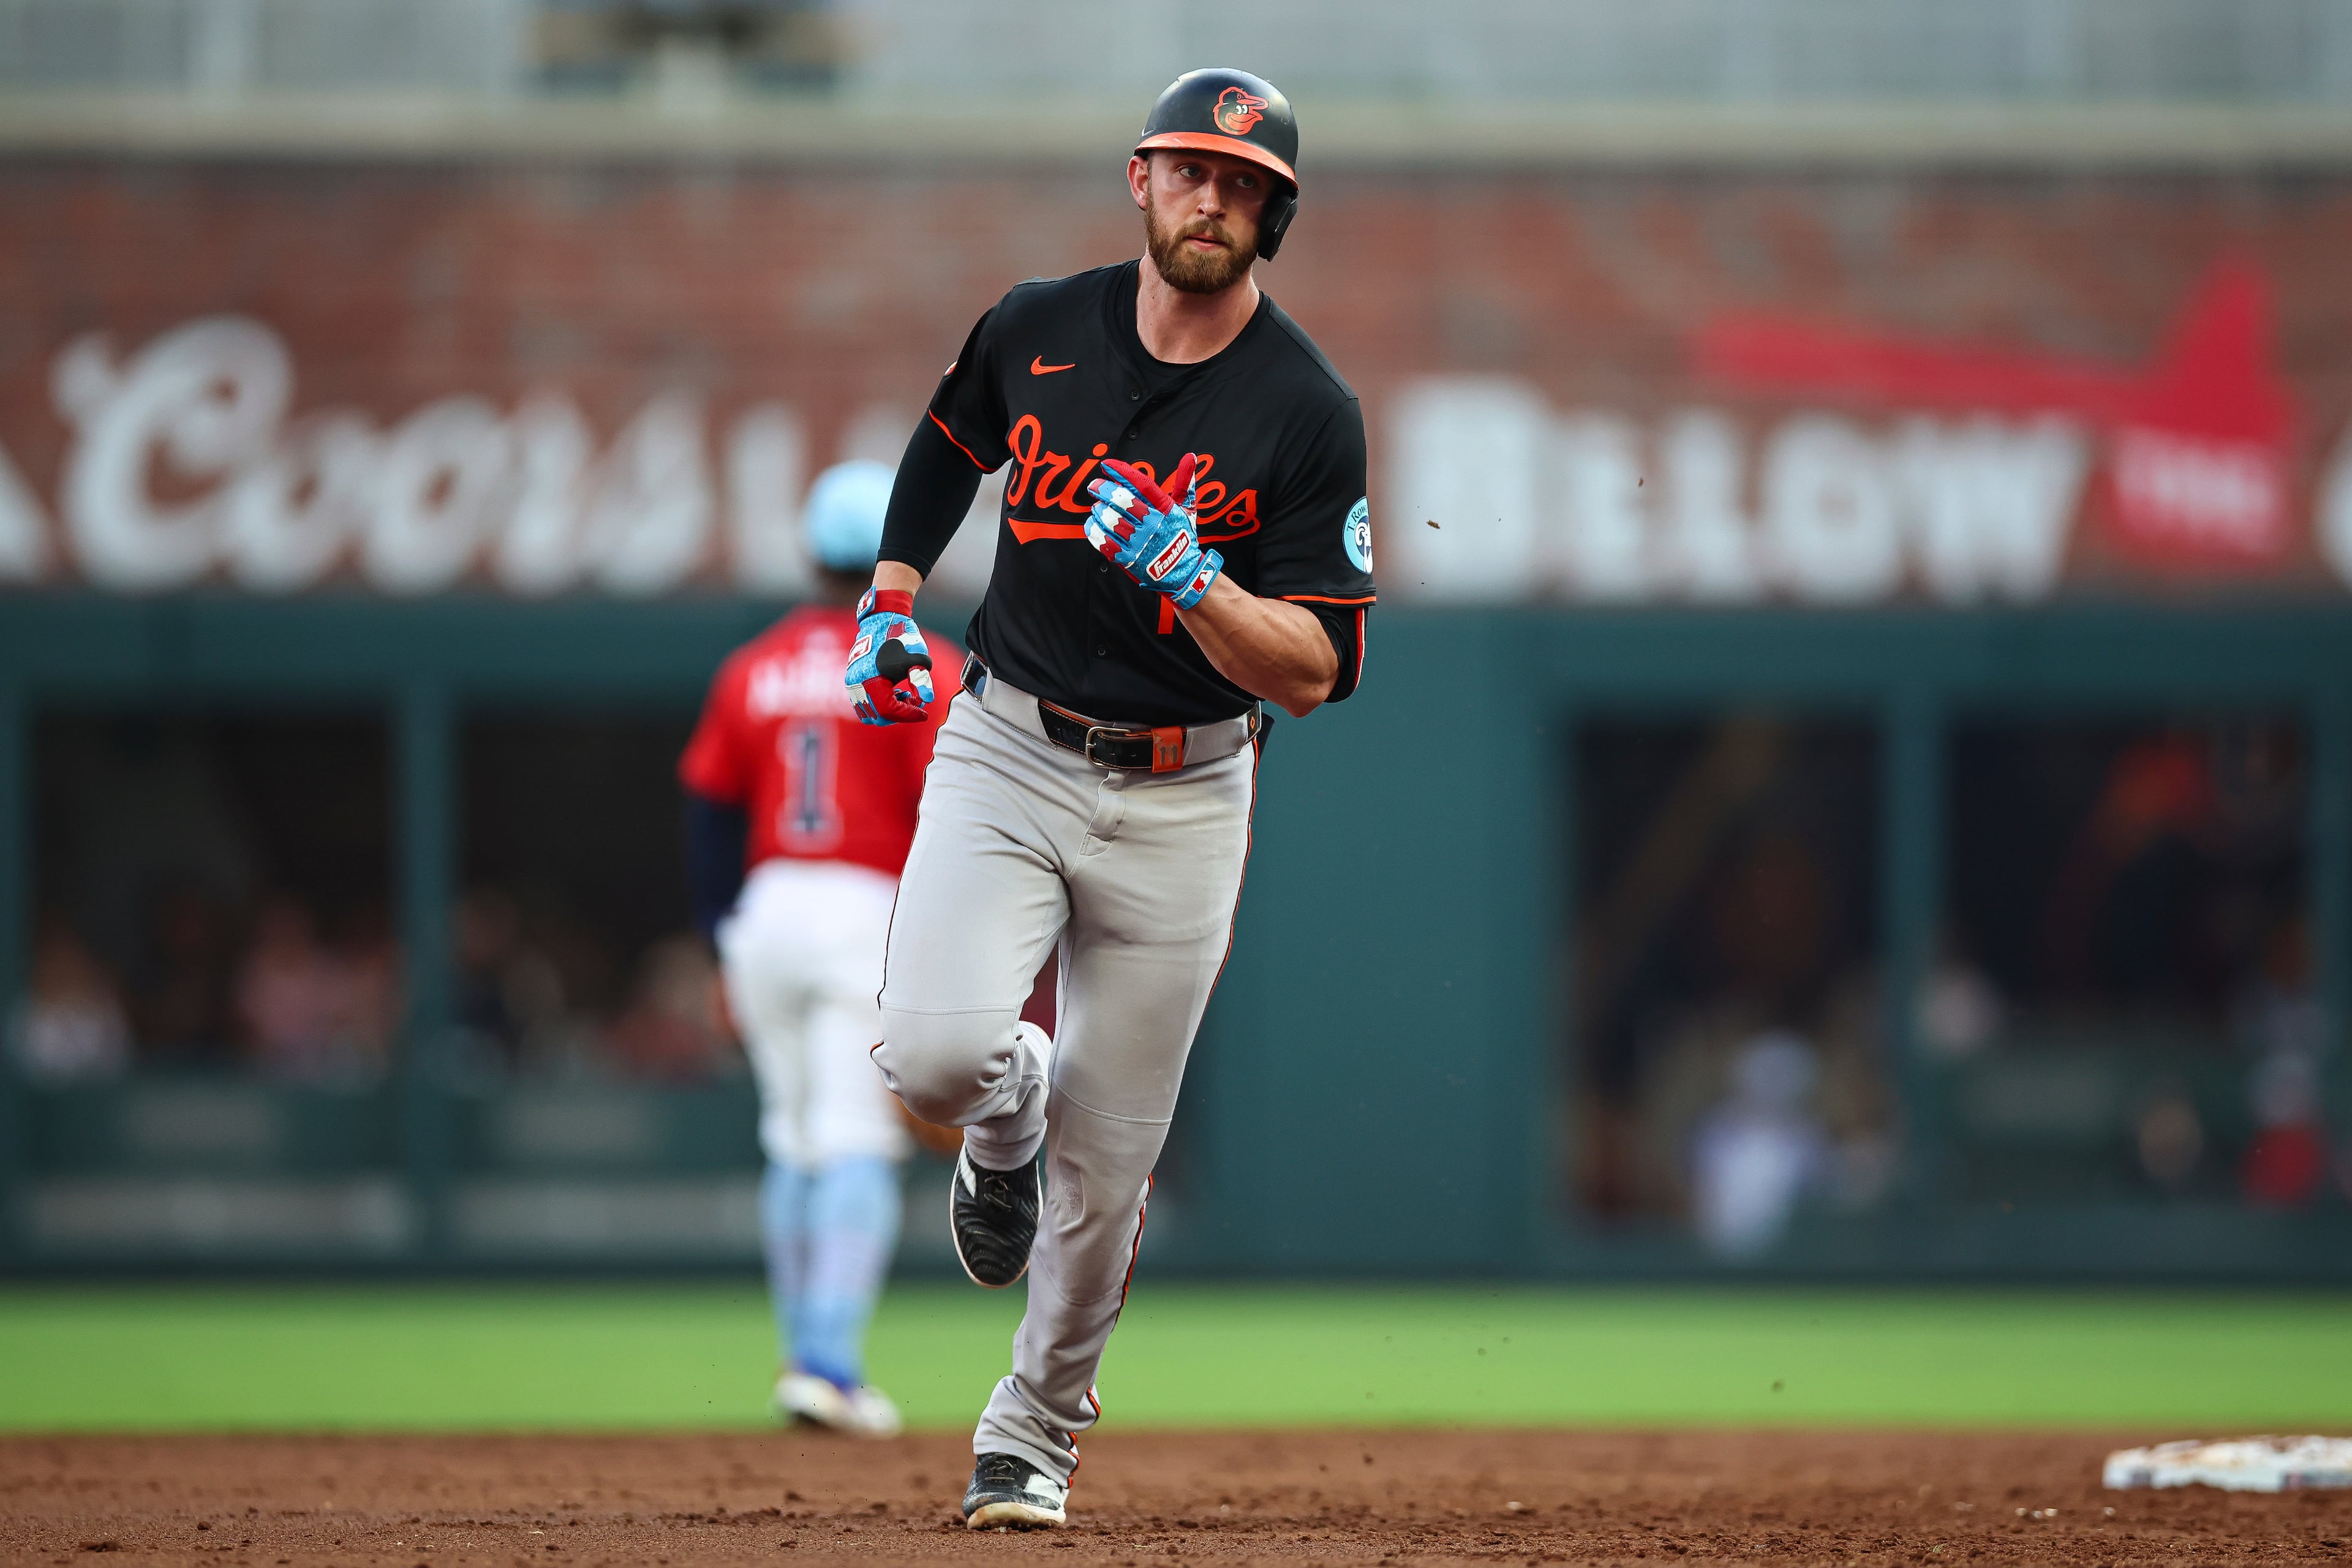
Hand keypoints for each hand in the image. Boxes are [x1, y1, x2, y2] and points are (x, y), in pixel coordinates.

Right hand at [844, 587, 934, 724]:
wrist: (882, 618)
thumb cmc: (901, 636)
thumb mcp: (917, 657)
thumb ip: (922, 679)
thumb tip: (927, 700)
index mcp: (872, 680)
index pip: (889, 711)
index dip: (908, 715)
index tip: (924, 713)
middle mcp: (857, 684)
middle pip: (877, 717)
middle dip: (898, 714)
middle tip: (914, 700)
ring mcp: (852, 682)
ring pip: (868, 713)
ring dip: (887, 710)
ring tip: (904, 694)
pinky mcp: (851, 679)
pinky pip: (863, 703)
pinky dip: (879, 703)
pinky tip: (894, 690)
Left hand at [1084, 453, 1223, 609]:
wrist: (1184, 573)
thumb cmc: (1182, 537)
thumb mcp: (1187, 509)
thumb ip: (1184, 482)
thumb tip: (1190, 457)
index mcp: (1166, 509)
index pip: (1142, 484)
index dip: (1122, 472)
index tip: (1108, 465)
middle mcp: (1152, 523)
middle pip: (1122, 501)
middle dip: (1103, 489)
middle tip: (1094, 485)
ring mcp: (1139, 542)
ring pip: (1110, 519)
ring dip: (1098, 510)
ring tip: (1096, 507)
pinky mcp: (1128, 558)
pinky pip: (1103, 540)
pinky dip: (1094, 530)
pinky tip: (1092, 524)